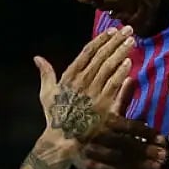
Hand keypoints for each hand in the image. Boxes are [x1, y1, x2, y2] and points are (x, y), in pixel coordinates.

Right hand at [34, 27, 133, 141]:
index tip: (111, 31)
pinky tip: (129, 62)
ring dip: (121, 52)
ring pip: (109, 67)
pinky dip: (121, 72)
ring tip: (131, 41)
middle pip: (101, 56)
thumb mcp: (46, 93)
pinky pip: (114, 84)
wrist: (62, 139)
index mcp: (69, 76)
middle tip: (128, 30)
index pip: (87, 52)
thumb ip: (45, 73)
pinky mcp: (104, 104)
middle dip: (115, 41)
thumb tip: (37, 58)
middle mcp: (82, 81)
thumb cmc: (55, 116)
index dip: (100, 40)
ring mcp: (93, 92)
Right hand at [75, 79, 168, 168]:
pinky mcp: (88, 167)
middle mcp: (95, 136)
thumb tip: (132, 79)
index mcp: (100, 120)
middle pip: (125, 144)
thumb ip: (118, 97)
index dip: (146, 132)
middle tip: (164, 155)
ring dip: (140, 164)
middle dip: (145, 150)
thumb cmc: (84, 120)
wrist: (58, 140)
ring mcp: (91, 153)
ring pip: (119, 160)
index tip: (162, 138)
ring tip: (157, 167)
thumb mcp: (99, 106)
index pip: (126, 126)